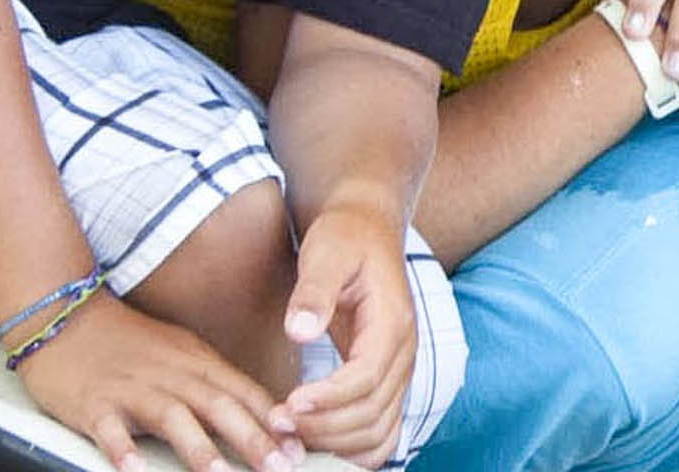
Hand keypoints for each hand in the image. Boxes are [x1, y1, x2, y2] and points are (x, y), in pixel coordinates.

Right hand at [17, 294, 298, 471]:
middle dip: (252, 438)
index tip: (299, 445)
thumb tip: (256, 416)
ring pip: (172, 416)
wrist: (65, 316)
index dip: (273, 419)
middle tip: (280, 465)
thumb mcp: (179, 355)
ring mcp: (131, 387)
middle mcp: (170, 372)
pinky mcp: (93, 402)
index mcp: (196, 361)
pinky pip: (108, 428)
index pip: (243, 391)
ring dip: (199, 448)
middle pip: (218, 404)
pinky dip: (122, 449)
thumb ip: (211, 384)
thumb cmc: (127, 343)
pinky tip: (134, 469)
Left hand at [277, 202, 414, 464]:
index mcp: (393, 324)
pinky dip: (354, 450)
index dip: (328, 400)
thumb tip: (299, 330)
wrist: (367, 228)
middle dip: (323, 428)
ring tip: (288, 431)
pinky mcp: (386, 380)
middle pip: (372, 414)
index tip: (287, 404)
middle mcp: (403, 353)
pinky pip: (382, 432)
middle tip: (274, 422)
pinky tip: (317, 444)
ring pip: (378, 431)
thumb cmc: (345, 238)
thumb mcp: (326, 253)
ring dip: (335, 443)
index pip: (366, 379)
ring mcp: (398, 370)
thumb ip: (314, 292)